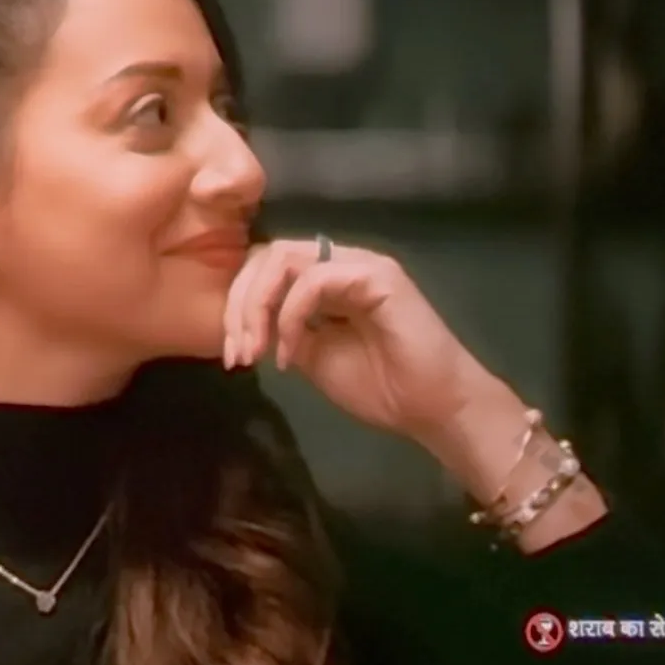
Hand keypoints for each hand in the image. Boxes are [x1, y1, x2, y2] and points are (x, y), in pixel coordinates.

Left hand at [220, 237, 519, 441]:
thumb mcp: (314, 358)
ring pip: (285, 258)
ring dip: (258, 305)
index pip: (266, 268)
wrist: (432, 409)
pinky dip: (291, 314)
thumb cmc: (381, 388)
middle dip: (239, 303)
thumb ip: (284, 332)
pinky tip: (293, 352)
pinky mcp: (376, 275)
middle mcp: (341, 263)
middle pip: (268, 255)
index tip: (233, 355)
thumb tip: (249, 325)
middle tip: (236, 352)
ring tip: (256, 350)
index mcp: (325, 280)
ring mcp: (360, 264)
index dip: (238, 305)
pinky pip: (315, 278)